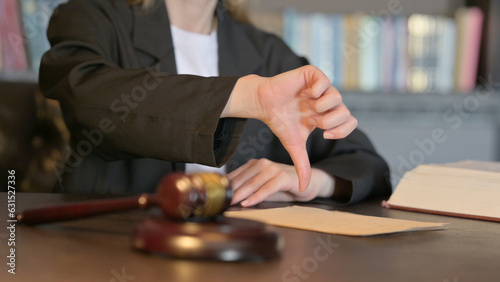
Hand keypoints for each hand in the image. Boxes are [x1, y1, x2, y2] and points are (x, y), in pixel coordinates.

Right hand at [222, 65, 356, 191]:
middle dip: (330, 122)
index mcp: (327, 116)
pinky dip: (316, 91)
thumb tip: (304, 188)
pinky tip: (305, 95)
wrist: (264, 105)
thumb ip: (302, 165)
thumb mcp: (294, 146)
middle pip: (346, 111)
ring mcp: (320, 87)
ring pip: (338, 97)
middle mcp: (327, 102)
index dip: (341, 131)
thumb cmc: (280, 122)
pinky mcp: (311, 75)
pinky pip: (325, 81)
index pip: (350, 122)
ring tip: (308, 108)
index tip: (324, 135)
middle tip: (314, 122)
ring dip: (322, 107)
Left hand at [227, 158, 334, 206]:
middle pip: (242, 179)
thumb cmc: (284, 187)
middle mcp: (262, 164)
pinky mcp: (283, 177)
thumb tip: (229, 200)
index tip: (214, 197)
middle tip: (218, 203)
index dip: (224, 187)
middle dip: (230, 192)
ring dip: (241, 194)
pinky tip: (248, 203)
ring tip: (230, 203)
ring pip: (253, 183)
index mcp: (254, 165)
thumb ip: (249, 191)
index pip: (235, 176)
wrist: (310, 183)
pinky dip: (257, 196)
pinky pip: (267, 187)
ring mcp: (273, 169)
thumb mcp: (263, 189)